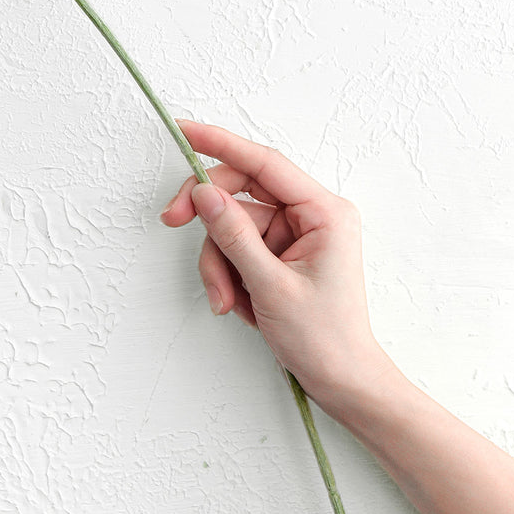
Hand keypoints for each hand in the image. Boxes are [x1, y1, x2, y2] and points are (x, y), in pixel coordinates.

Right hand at [160, 120, 394, 407]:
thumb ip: (234, 235)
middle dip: (209, 217)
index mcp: (323, 211)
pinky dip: (228, 274)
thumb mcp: (271, 286)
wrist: (342, 382)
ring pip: (232, 226)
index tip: (184, 131)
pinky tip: (239, 303)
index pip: (264, 163)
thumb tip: (205, 194)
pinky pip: (237, 248)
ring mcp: (294, 235)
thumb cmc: (324, 339)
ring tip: (229, 300)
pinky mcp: (280, 254)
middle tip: (171, 222)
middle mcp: (310, 215)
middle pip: (241, 191)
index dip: (220, 143)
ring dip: (219, 262)